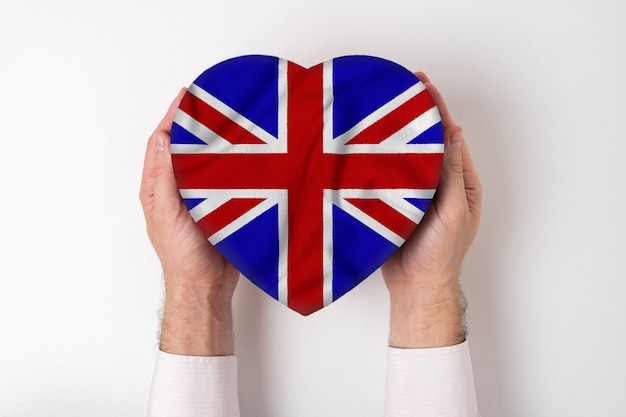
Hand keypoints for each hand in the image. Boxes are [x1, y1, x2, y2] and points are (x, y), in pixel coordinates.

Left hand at [139, 88, 239, 354]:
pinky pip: (227, 177)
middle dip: (197, 123)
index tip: (188, 96)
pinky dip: (234, 162)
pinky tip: (246, 152)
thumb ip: (165, 178)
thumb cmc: (182, 255)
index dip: (173, 117)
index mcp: (157, 187)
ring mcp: (200, 195)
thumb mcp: (167, 213)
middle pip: (185, 147)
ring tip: (232, 120)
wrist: (206, 287)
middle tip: (214, 102)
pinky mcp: (222, 204)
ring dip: (217, 141)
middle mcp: (178, 188)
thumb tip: (163, 139)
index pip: (162, 142)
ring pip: (207, 160)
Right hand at [381, 73, 481, 347]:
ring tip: (378, 111)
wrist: (416, 286)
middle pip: (425, 141)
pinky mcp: (395, 202)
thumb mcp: (453, 211)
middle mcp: (439, 182)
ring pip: (405, 155)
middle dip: (413, 115)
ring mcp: (416, 192)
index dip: (436, 108)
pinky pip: (387, 174)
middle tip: (395, 90)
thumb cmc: (441, 254)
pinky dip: (379, 158)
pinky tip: (366, 145)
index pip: (448, 136)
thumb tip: (452, 133)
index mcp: (460, 182)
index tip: (421, 83)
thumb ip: (450, 174)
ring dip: (393, 135)